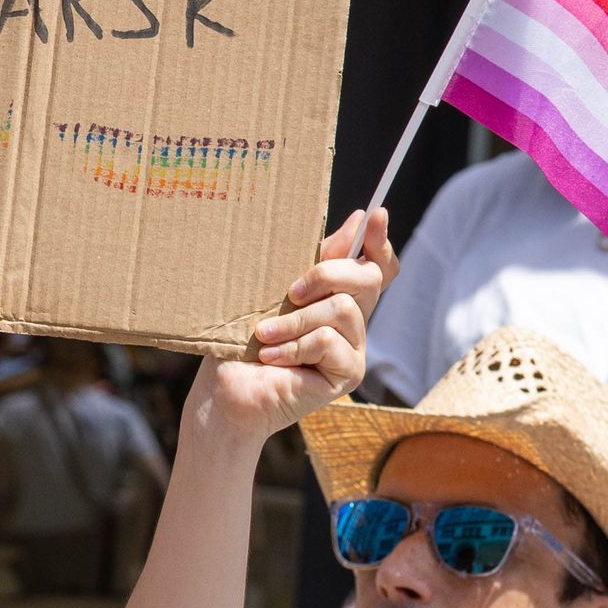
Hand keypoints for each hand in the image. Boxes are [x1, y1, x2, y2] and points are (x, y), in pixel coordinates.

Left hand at [198, 205, 396, 441]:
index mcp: (338, 298)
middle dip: (327, 274)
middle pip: (368, 278)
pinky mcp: (348, 374)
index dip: (380, 241)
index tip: (375, 216)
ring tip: (266, 335)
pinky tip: (272, 358)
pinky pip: (329, 340)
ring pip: (344, 309)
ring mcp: (354, 349)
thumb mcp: (275, 290)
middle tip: (290, 292)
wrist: (226, 392)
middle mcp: (352, 323)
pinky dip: (294, 346)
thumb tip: (356, 220)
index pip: (376, 266)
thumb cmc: (242, 342)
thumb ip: (315, 260)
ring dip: (296, 319)